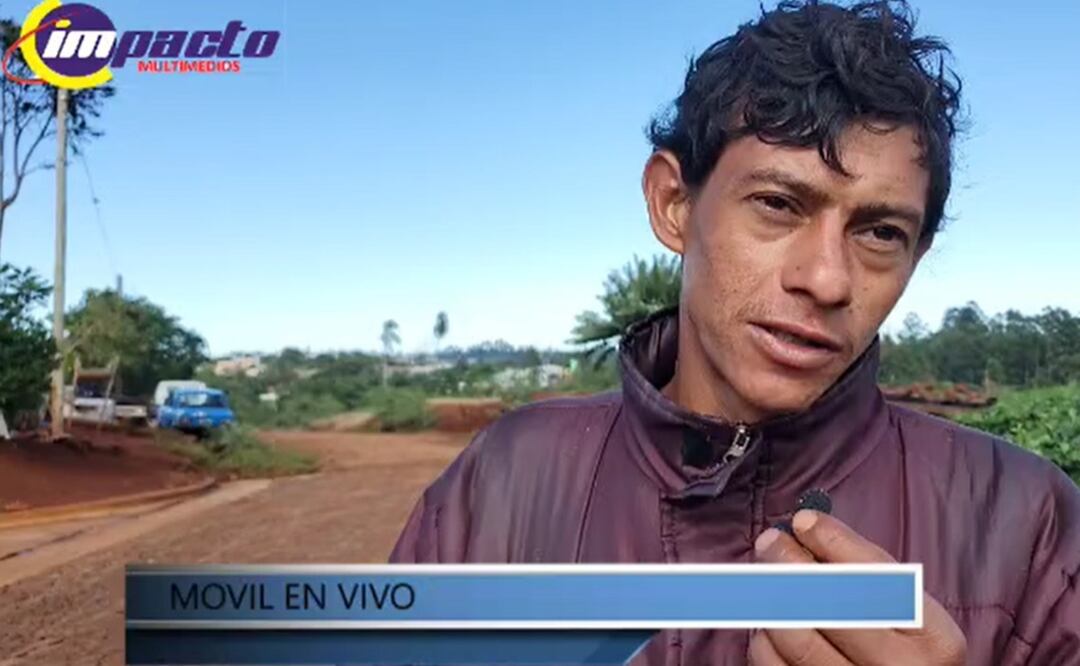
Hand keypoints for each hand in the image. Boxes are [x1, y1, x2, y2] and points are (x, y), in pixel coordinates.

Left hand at [749, 510, 965, 665]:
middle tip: (771, 540)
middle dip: (792, 564)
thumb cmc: (905, 648)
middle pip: (832, 608)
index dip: (835, 543)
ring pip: (797, 640)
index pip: (879, 580)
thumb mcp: (909, 611)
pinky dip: (763, 637)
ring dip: (774, 601)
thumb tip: (805, 528)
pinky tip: (769, 622)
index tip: (804, 520)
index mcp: (933, 639)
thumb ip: (869, 573)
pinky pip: (773, 664)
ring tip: (769, 580)